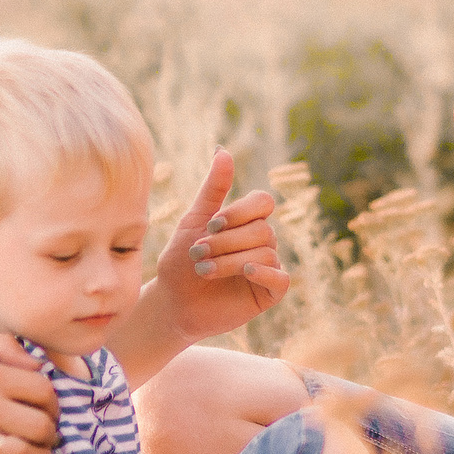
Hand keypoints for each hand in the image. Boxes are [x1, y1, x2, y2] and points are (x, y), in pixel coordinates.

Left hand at [152, 149, 288, 343]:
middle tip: (197, 253)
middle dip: (226, 241)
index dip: (240, 211)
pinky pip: (281, 279)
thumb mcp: (194, 220)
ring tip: (202, 270)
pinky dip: (265, 273)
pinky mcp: (268, 293)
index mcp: (246, 222)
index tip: (211, 224)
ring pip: (265, 253)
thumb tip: (222, 150)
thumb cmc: (181, 261)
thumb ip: (213, 188)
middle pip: (262, 230)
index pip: (263, 202)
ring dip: (230, 260)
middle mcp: (261, 242)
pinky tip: (246, 271)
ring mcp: (267, 267)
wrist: (172, 303)